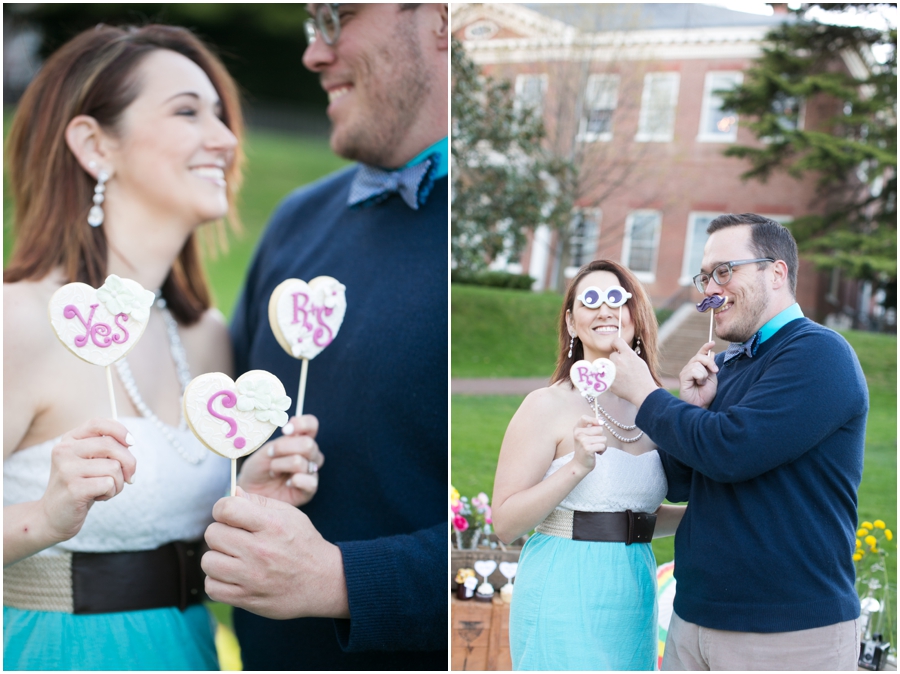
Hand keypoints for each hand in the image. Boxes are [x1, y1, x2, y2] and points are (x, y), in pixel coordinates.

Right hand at [41, 418, 136, 541]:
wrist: (53, 517)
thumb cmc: (80, 486)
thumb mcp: (90, 462)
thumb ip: (106, 448)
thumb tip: (129, 442)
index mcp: (69, 440)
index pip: (98, 423)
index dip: (120, 430)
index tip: (131, 443)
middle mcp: (64, 451)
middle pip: (111, 445)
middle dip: (129, 463)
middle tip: (129, 477)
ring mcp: (67, 469)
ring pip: (114, 467)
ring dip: (119, 482)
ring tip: (105, 490)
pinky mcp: (73, 488)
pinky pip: (109, 483)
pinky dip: (111, 492)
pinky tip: (98, 497)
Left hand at [202, 487, 349, 619]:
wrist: (323, 582)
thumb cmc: (304, 544)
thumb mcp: (290, 515)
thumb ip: (259, 502)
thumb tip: (233, 493)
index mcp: (271, 525)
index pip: (226, 509)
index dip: (222, 508)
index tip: (230, 515)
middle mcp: (260, 551)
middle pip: (212, 534)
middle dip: (221, 533)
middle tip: (235, 538)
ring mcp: (252, 577)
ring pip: (208, 562)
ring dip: (218, 558)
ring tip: (233, 558)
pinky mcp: (247, 599)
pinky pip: (212, 588)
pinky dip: (218, 582)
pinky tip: (232, 576)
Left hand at [237, 415, 323, 505]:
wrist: (251, 490)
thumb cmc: (259, 468)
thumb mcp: (266, 451)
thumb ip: (283, 442)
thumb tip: (293, 430)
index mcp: (300, 439)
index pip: (311, 425)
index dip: (302, 424)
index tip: (285, 430)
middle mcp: (309, 454)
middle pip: (308, 444)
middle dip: (284, 449)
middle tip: (270, 454)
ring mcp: (311, 471)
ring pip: (302, 463)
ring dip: (281, 466)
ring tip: (273, 472)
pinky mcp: (309, 489)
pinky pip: (310, 482)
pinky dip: (295, 481)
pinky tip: (287, 484)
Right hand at [572, 415, 606, 472]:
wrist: (580, 464)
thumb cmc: (585, 449)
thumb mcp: (585, 436)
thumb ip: (592, 427)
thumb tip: (601, 420)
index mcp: (577, 429)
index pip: (584, 418)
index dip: (594, 419)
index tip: (600, 423)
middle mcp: (578, 434)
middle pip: (599, 429)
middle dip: (601, 437)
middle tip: (595, 443)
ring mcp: (583, 441)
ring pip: (603, 438)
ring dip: (603, 445)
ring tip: (596, 448)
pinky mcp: (588, 449)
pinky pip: (603, 445)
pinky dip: (603, 450)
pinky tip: (597, 453)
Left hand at [608, 337, 658, 407]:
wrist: (643, 392)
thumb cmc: (643, 377)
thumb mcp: (639, 361)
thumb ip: (628, 355)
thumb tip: (619, 351)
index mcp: (628, 354)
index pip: (617, 341)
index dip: (616, 344)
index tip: (616, 347)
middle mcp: (619, 360)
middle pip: (612, 355)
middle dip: (617, 359)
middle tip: (624, 367)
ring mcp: (612, 370)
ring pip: (608, 365)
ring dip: (613, 368)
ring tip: (622, 375)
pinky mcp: (608, 380)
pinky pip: (607, 375)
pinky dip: (611, 377)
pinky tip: (620, 382)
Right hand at [679, 341, 718, 407]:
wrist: (701, 405)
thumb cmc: (706, 393)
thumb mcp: (712, 377)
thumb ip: (711, 366)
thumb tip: (711, 353)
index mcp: (697, 367)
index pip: (700, 354)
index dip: (705, 347)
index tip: (712, 342)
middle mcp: (689, 368)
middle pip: (699, 357)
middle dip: (709, 362)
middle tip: (715, 371)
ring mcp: (685, 372)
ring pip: (697, 364)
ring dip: (704, 375)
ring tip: (702, 383)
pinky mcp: (683, 377)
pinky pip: (694, 371)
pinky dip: (700, 378)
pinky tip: (698, 384)